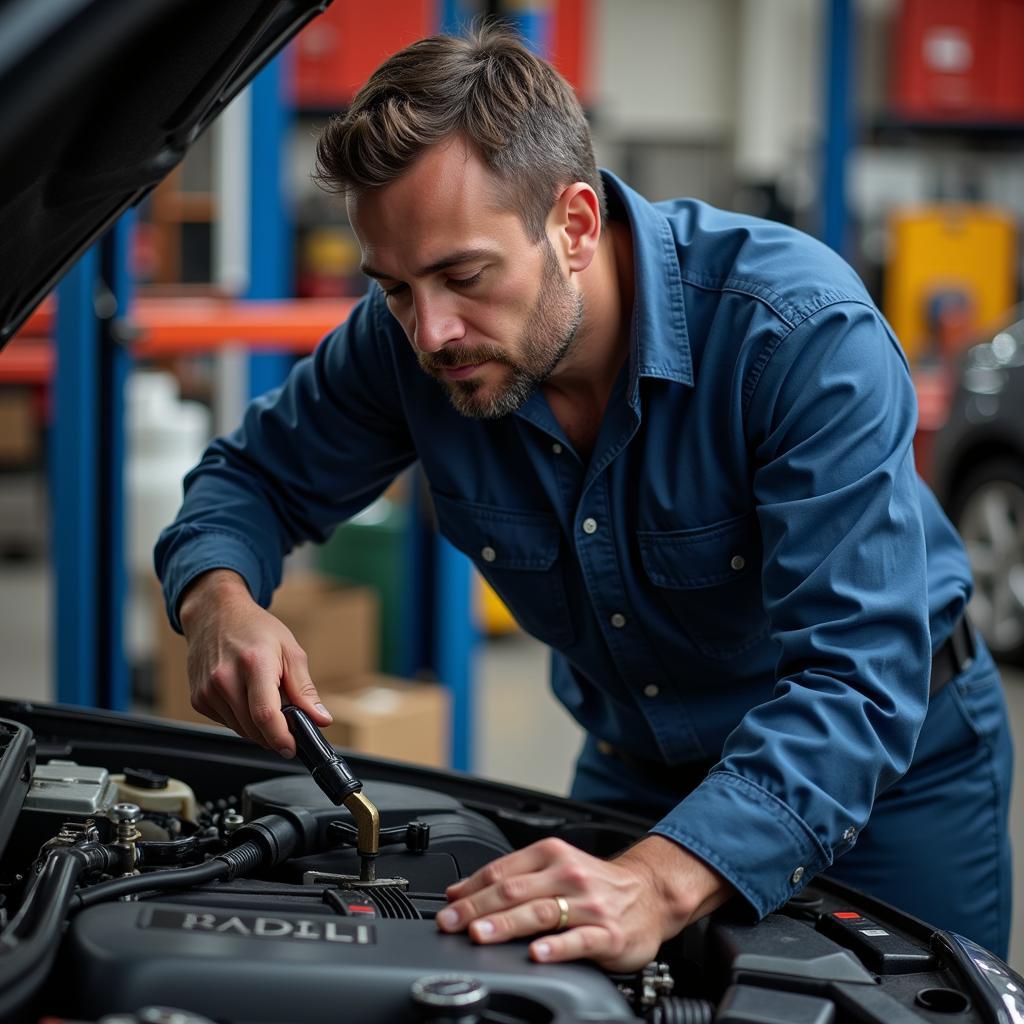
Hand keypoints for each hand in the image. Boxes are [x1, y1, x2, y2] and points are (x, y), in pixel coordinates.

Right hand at [178, 569, 332, 755]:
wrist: (214, 614)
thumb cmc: (254, 629)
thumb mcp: (290, 651)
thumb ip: (305, 689)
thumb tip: (320, 719)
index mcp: (254, 664)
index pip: (266, 714)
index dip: (281, 737)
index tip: (292, 748)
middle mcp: (225, 679)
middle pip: (254, 728)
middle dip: (275, 734)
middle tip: (288, 722)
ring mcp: (208, 691)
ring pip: (241, 730)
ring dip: (259, 727)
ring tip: (266, 700)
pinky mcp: (198, 700)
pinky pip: (227, 723)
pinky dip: (242, 719)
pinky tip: (246, 697)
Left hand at [436, 834, 733, 970]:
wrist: (650, 893)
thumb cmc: (596, 884)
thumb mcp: (555, 867)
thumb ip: (512, 878)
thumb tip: (460, 891)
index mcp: (551, 855)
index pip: (502, 871)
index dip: (471, 889)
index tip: (447, 906)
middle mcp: (568, 874)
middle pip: (514, 891)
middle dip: (477, 909)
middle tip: (452, 924)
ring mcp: (588, 903)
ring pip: (540, 912)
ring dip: (506, 924)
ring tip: (482, 935)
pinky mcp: (607, 932)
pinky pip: (578, 939)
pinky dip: (555, 946)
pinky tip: (537, 954)